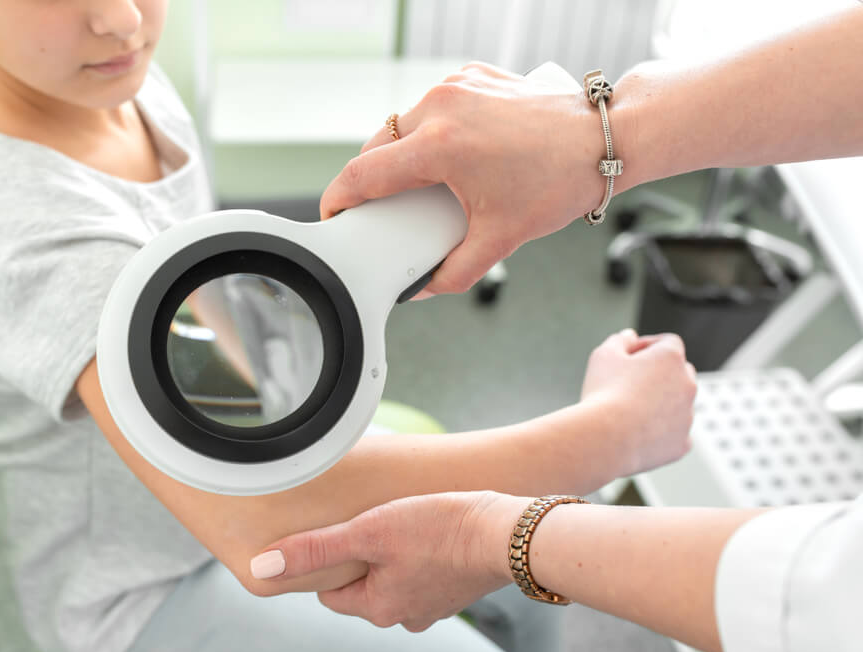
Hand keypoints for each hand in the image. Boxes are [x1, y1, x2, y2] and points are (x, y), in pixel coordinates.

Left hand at [248, 491, 523, 631]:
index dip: (324, 563)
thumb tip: (262, 569)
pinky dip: (419, 552)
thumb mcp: (368, 531)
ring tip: (397, 521)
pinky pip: (423, 571)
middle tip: (364, 522)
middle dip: (359, 557)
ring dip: (391, 553)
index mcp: (377, 607)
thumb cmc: (439, 529)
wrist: (507, 532)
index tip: (332, 535)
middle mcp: (404, 614)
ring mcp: (434, 604)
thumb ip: (315, 550)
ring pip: (394, 578)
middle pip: (362, 586)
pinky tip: (426, 528)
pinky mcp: (456, 587)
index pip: (329, 594)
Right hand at [320, 61, 629, 297]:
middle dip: (373, 179)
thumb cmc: (560, 181)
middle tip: (386, 207)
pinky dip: (431, 129)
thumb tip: (423, 288)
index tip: (334, 213)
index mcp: (440, 146)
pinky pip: (432, 104)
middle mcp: (442, 107)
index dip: (338, 199)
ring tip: (424, 180)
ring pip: (402, 123)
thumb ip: (453, 271)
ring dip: (402, 152)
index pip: (363, 173)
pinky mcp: (472, 77)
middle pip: (377, 146)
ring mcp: (457, 86)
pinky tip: (452, 151)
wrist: (603, 140)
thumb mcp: (501, 238)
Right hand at [581, 329, 696, 476]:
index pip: (668, 342)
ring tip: (628, 412)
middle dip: (659, 374)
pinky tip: (638, 433)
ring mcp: (687, 416)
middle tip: (629, 384)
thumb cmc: (604, 394)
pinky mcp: (682, 443)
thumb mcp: (604, 355)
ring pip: (678, 404)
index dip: (648, 346)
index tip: (629, 357)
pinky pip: (676, 433)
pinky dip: (662, 432)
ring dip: (660, 403)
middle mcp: (687, 384)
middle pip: (680, 372)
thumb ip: (620, 340)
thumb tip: (630, 337)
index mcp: (671, 358)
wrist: (606, 439)